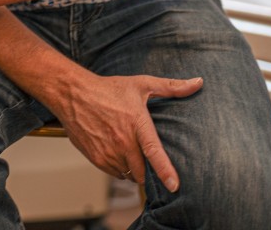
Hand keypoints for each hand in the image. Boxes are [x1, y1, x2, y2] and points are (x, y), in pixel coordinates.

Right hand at [47, 71, 203, 191]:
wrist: (72, 93)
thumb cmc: (107, 89)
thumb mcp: (141, 84)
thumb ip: (172, 87)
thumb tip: (198, 83)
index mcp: (136, 123)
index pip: (154, 152)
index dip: (165, 171)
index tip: (174, 186)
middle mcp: (121, 140)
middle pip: (143, 171)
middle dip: (148, 169)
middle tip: (146, 155)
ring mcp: (107, 151)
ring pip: (129, 174)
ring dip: (133, 168)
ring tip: (129, 149)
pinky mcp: (95, 157)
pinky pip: (114, 173)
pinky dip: (119, 167)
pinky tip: (116, 151)